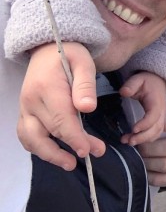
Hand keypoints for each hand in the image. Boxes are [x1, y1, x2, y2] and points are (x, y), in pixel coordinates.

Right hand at [17, 42, 105, 170]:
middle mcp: (31, 101)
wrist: (46, 48)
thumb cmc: (69, 53)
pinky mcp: (24, 112)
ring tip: (70, 163)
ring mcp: (24, 108)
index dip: (74, 137)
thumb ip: (85, 85)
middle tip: (95, 153)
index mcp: (47, 87)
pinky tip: (54, 153)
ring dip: (50, 154)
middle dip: (71, 146)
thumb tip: (88, 108)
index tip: (88, 150)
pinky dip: (37, 147)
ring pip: (32, 139)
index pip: (60, 119)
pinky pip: (26, 135)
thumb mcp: (83, 62)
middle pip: (49, 131)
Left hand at [119, 71, 165, 145]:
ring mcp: (162, 118)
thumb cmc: (146, 81)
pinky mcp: (159, 122)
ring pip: (156, 133)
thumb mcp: (138, 79)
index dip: (144, 124)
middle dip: (143, 137)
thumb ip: (131, 85)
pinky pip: (155, 134)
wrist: (157, 81)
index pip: (153, 116)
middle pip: (157, 128)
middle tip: (128, 141)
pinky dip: (145, 140)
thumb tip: (124, 92)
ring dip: (143, 140)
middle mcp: (162, 112)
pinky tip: (133, 140)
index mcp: (157, 103)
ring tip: (127, 142)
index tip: (133, 129)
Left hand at [137, 113, 165, 187]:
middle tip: (136, 146)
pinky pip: (163, 179)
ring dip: (148, 162)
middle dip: (149, 148)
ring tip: (139, 158)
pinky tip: (144, 169)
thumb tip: (130, 135)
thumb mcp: (163, 123)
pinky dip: (150, 175)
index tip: (162, 124)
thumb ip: (153, 123)